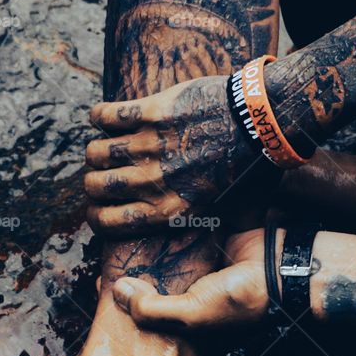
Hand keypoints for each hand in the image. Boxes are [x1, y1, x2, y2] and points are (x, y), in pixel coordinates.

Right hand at [85, 75, 260, 233]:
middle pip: (94, 186)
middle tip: (103, 173)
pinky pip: (106, 115)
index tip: (99, 205)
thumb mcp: (233, 211)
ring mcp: (151, 145)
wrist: (262, 121)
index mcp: (168, 210)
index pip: (106, 221)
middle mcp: (153, 181)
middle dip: (93, 181)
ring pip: (96, 152)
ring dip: (97, 149)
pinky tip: (105, 118)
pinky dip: (100, 115)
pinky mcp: (153, 112)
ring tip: (106, 145)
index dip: (95, 215)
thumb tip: (207, 243)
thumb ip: (211, 226)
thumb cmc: (251, 167)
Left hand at [112, 229, 275, 328]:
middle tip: (105, 266)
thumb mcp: (192, 315)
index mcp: (188, 327)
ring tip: (118, 244)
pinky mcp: (205, 248)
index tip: (101, 292)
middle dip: (131, 282)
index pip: (148, 322)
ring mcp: (198, 275)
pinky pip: (177, 242)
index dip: (125, 311)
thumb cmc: (241, 300)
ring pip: (163, 266)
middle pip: (152, 292)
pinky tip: (142, 228)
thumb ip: (151, 309)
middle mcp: (191, 302)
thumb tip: (117, 291)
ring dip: (145, 256)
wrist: (281, 266)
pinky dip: (163, 236)